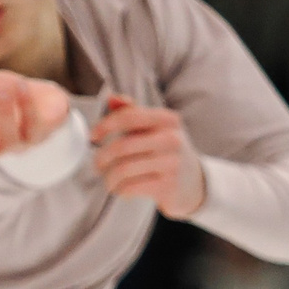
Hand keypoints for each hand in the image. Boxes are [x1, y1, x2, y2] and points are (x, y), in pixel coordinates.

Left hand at [91, 93, 205, 218]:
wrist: (195, 183)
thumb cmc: (167, 151)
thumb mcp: (155, 128)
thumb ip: (132, 112)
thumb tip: (112, 98)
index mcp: (168, 119)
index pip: (128, 117)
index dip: (105, 126)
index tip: (93, 136)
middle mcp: (172, 139)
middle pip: (122, 146)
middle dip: (102, 157)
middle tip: (97, 164)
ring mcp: (172, 164)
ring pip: (123, 169)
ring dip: (109, 177)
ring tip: (108, 179)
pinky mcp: (168, 187)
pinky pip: (130, 187)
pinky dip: (120, 190)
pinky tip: (121, 189)